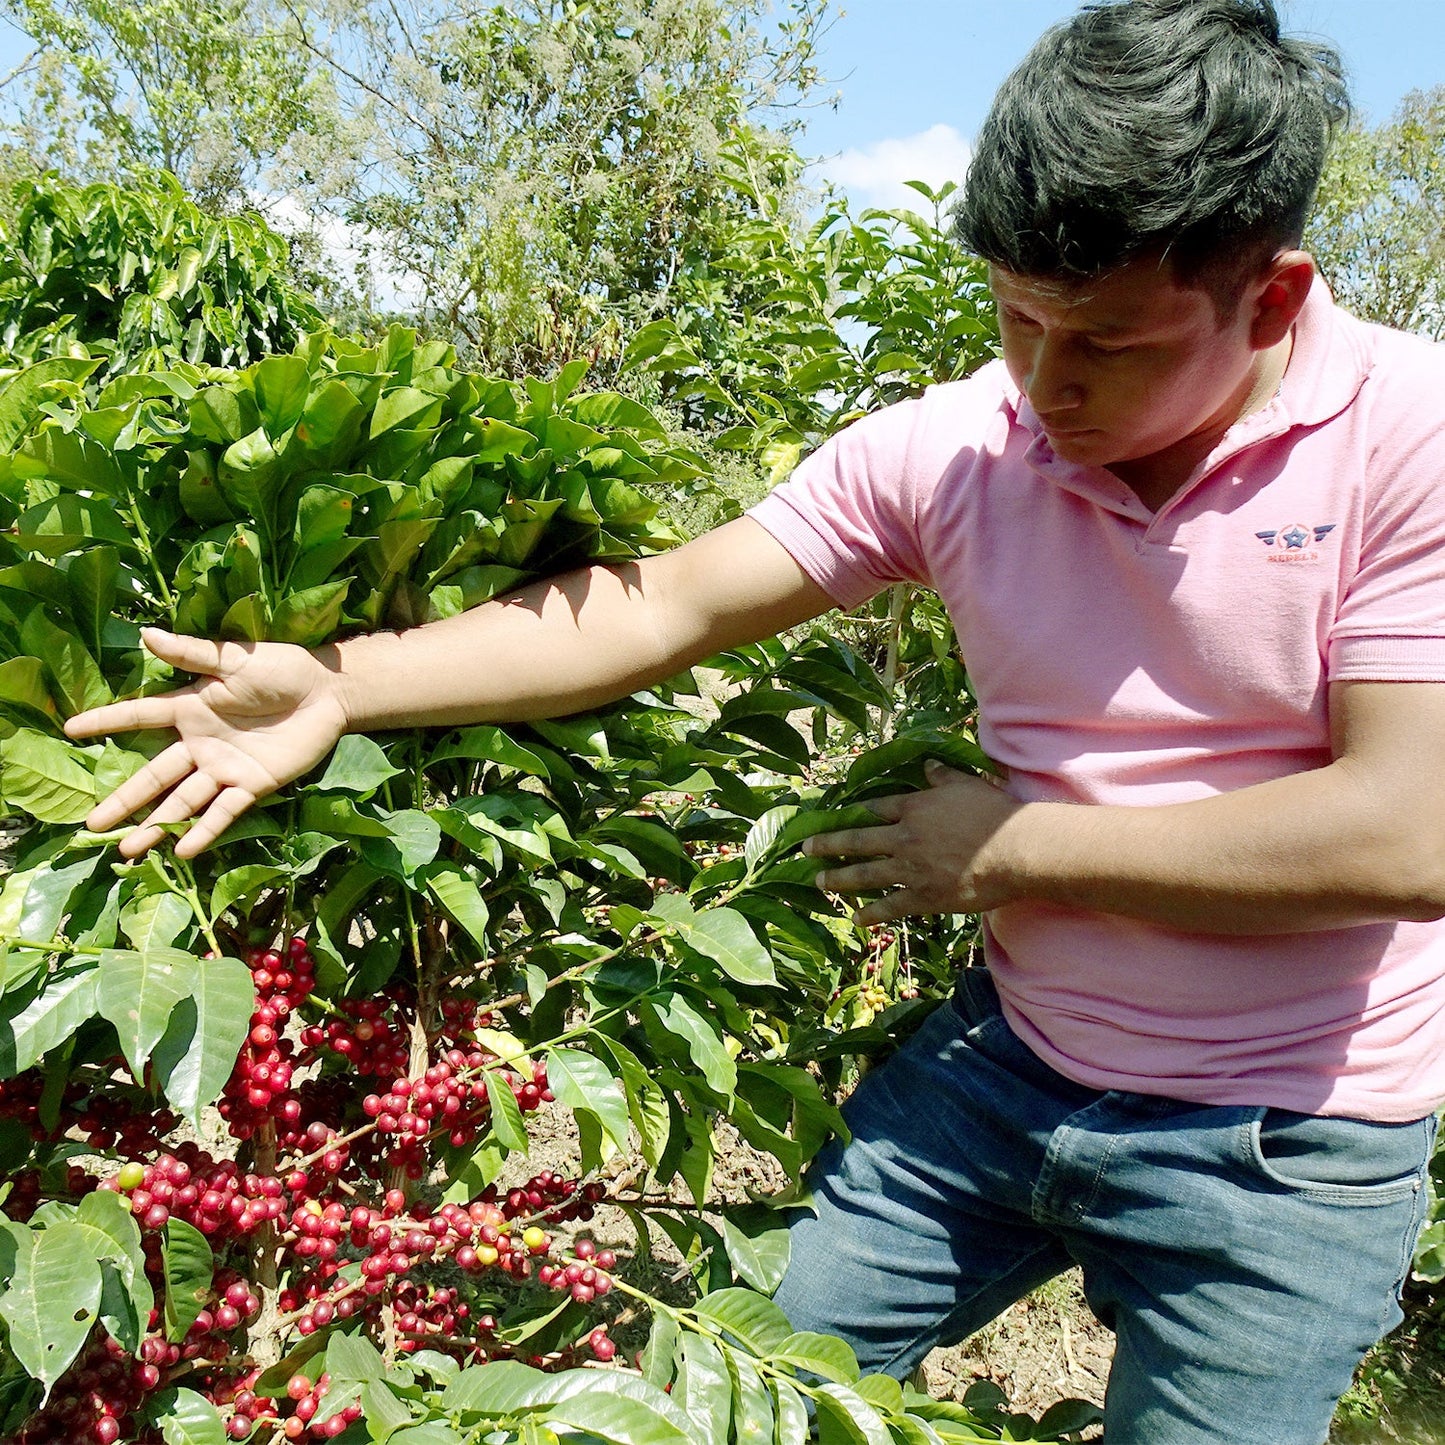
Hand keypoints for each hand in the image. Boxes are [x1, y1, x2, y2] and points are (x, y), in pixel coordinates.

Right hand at [64, 629, 349, 858]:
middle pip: (154, 776)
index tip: (68, 731)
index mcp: (190, 708)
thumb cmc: (281, 667)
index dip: (106, 722)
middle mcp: (200, 743)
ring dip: (155, 825)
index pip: (139, 716)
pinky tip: (181, 850)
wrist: (328, 692)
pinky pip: (224, 811)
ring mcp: (225, 767)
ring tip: (126, 849)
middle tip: (91, 824)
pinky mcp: (253, 784)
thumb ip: (192, 654)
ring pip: (182, 801)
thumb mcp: (234, 658)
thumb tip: (146, 634)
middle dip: (123, 800)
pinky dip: (205, 830)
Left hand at [804, 761, 1021, 923]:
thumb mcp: (965, 785)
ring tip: (819, 881)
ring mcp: (910, 870)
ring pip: (865, 874)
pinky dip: (870, 914)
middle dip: (828, 844)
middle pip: (857, 840)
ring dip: (838, 878)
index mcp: (914, 808)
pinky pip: (890, 907)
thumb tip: (927, 765)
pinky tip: (855, 919)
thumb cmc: (994, 813)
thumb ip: (942, 777)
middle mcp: (904, 838)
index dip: (852, 813)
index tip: (832, 817)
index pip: (874, 809)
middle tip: (806, 849)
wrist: (1015, 849)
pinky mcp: (923, 898)